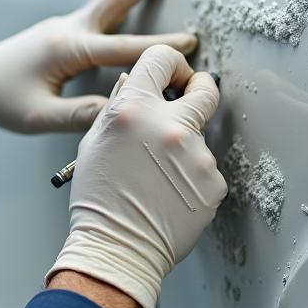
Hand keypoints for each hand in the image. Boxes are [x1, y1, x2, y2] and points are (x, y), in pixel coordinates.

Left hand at [0, 0, 196, 133]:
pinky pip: (97, 4)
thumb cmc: (3, 101)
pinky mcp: (62, 30)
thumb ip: (79, 116)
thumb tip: (121, 110)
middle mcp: (69, 29)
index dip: (157, 48)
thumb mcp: (38, 117)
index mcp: (68, 50)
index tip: (190, 43)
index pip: (122, 49)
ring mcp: (65, 25)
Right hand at [46, 45, 226, 307]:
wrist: (117, 249)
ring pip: (199, 138)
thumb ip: (118, 107)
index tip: (172, 75)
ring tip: (158, 179)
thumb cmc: (99, 199)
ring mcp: (196, 156)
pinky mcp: (213, 182)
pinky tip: (170, 195)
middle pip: (205, 88)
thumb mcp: (94, 142)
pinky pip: (205, 169)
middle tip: (190, 99)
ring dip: (184, 150)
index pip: (162, 57)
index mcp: (132, 110)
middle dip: (199, 88)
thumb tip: (137, 83)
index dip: (170, 63)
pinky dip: (192, 179)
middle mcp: (168, 126)